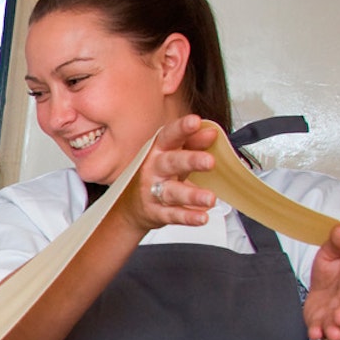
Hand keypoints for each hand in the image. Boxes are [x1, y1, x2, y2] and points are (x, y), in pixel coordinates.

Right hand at [118, 115, 218, 233]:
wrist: (129, 206)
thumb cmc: (155, 175)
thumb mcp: (171, 155)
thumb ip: (192, 143)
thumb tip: (211, 133)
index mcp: (157, 151)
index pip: (169, 136)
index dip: (181, 129)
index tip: (195, 122)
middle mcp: (153, 169)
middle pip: (171, 163)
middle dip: (191, 161)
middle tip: (210, 161)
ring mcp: (152, 192)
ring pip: (172, 192)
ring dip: (192, 195)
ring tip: (210, 198)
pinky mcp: (156, 213)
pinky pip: (173, 215)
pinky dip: (188, 217)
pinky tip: (202, 217)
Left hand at [305, 222, 339, 339]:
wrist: (328, 286)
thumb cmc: (336, 267)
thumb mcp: (335, 250)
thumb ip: (339, 243)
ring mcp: (338, 310)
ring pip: (338, 321)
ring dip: (335, 327)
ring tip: (331, 332)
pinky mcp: (323, 320)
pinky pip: (321, 328)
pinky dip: (318, 332)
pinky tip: (314, 335)